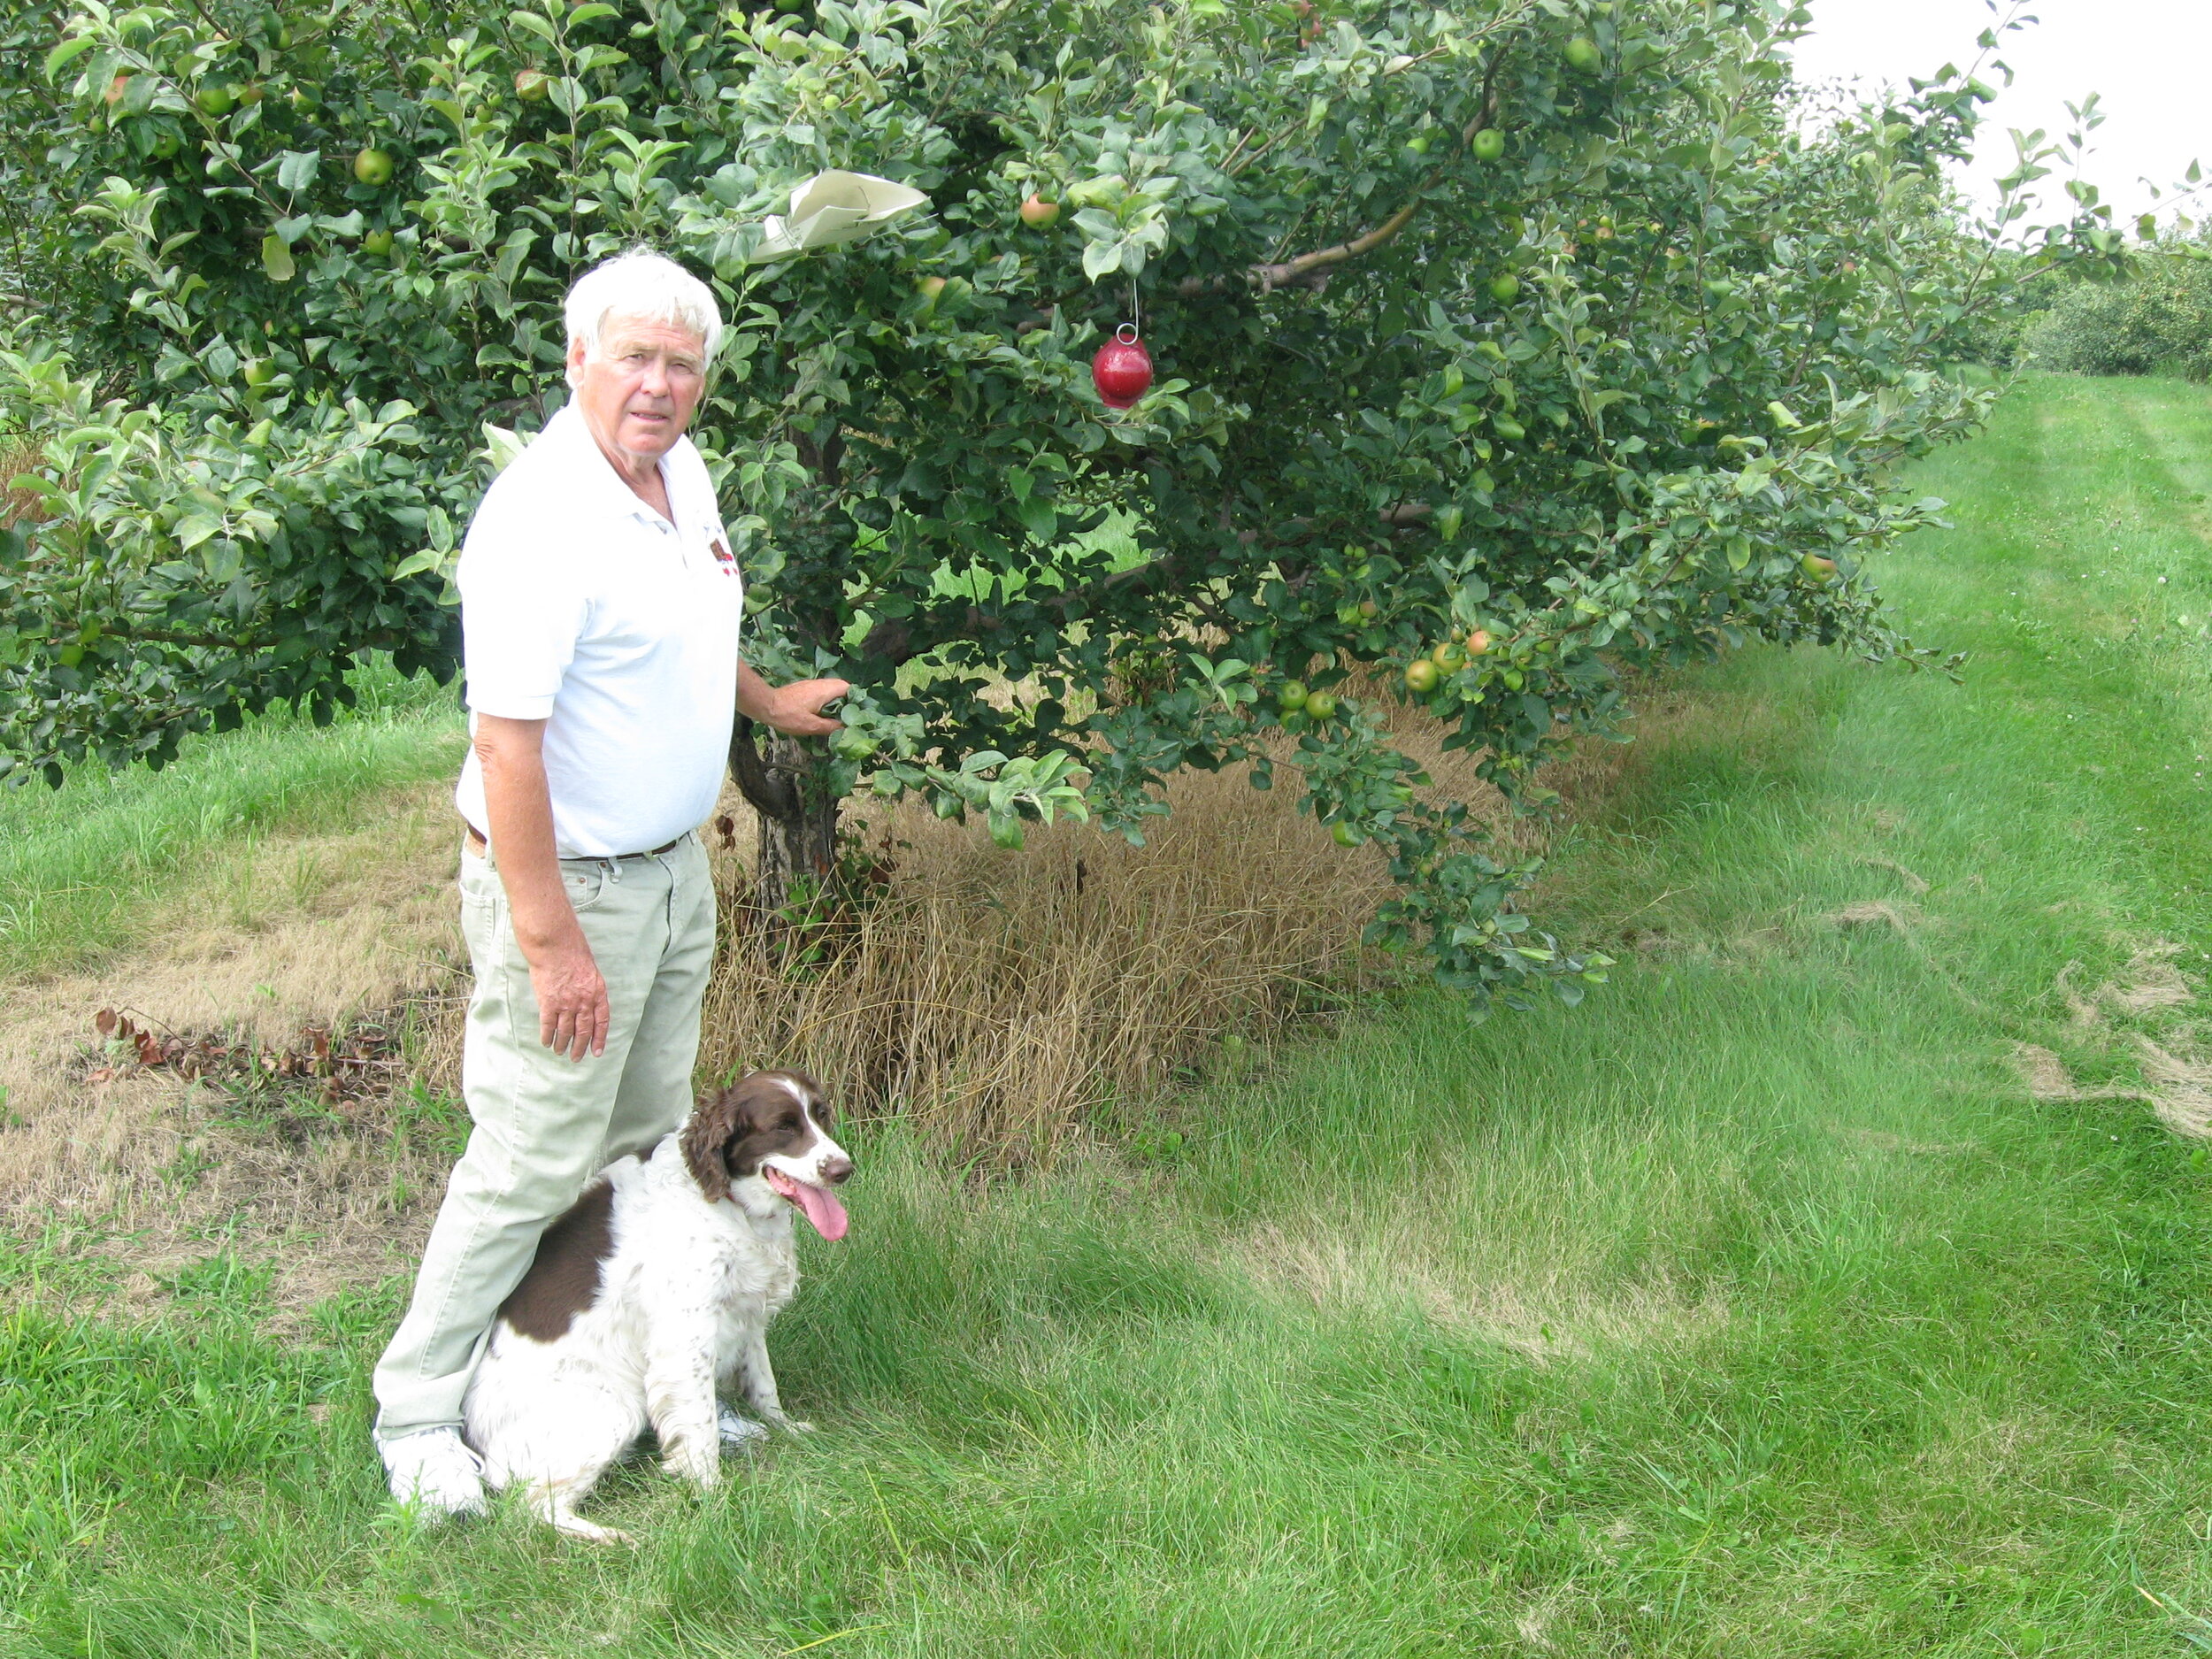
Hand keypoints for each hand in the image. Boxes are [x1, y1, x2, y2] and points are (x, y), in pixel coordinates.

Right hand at [528, 936, 609, 1060]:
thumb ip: (591, 991)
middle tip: (576, 1058)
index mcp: (598, 994)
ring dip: (562, 1044)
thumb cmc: (573, 954)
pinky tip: (546, 1042)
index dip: (599, 1039)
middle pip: (583, 1031)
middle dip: (580, 1047)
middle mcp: (584, 1002)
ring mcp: (566, 1004)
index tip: (597, 1052)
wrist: (555, 946)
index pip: (601, 1022)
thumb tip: (588, 1007)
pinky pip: (548, 1025)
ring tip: (560, 1052)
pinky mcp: (548, 1003)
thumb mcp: (591, 972)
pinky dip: (547, 1036)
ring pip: (565, 1031)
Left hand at [762, 677, 851, 737]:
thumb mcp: (811, 726)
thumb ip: (831, 727)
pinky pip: (821, 691)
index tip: (858, 710)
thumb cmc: (788, 715)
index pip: (848, 688)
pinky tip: (823, 712)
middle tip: (850, 715)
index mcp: (825, 691)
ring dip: (836, 700)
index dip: (856, 698)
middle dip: (847, 700)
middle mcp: (820, 684)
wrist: (765, 706)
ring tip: (838, 715)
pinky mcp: (804, 688)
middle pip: (841, 687)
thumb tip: (845, 729)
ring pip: (830, 689)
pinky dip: (826, 700)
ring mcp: (811, 684)